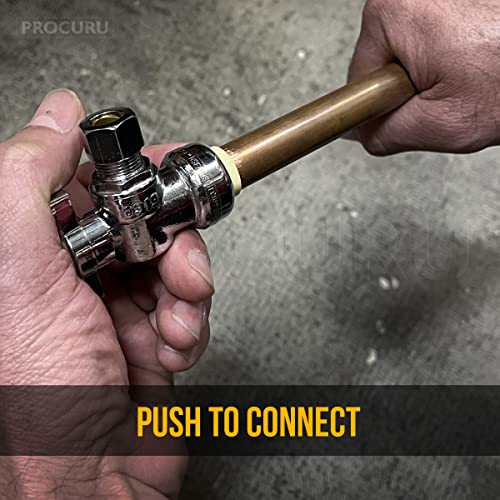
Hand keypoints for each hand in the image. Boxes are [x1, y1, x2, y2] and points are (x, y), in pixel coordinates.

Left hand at [0, 89, 213, 496]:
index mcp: (36, 252)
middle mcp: (76, 278)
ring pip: (176, 266)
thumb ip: (31, 175)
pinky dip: (191, 325)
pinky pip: (190, 311)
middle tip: (180, 254)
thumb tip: (59, 112)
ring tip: (176, 315)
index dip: (133, 175)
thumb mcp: (18, 266)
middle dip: (174, 239)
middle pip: (145, 226)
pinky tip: (172, 347)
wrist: (84, 483)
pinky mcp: (156, 341)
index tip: (167, 169)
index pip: (92, 188)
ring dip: (188, 288)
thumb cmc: (35, 394)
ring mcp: (119, 311)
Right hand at [349, 0, 499, 154]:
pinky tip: (472, 59)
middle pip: (382, 63)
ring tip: (467, 73)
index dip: (382, 107)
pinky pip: (427, 37)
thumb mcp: (441, 124)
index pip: (357, 81)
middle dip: (409, 88)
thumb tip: (362, 133)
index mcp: (392, 15)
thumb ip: (387, 134)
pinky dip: (446, 55)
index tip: (411, 109)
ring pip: (406, 52)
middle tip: (450, 91)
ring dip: (430, 72)